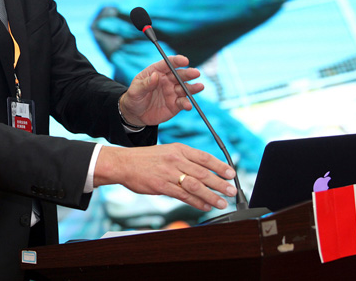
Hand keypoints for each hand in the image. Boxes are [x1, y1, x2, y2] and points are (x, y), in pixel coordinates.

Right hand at [95, 143, 236, 211]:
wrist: (124, 163)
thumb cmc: (145, 159)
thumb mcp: (167, 151)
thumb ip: (184, 160)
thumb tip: (203, 171)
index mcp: (178, 149)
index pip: (205, 157)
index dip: (220, 166)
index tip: (231, 174)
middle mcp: (176, 159)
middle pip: (204, 172)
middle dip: (220, 183)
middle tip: (232, 191)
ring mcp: (169, 173)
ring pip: (196, 185)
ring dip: (211, 195)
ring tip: (222, 202)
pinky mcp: (162, 186)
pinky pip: (183, 195)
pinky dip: (196, 202)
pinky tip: (204, 206)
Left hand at [119, 55, 202, 126]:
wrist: (135, 114)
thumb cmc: (134, 98)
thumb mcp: (135, 90)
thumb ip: (145, 84)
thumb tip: (155, 76)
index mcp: (157, 72)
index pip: (168, 64)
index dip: (177, 61)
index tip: (184, 60)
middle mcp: (167, 80)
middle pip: (180, 75)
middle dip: (188, 73)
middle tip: (195, 73)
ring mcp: (172, 92)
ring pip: (185, 88)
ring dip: (192, 88)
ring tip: (199, 87)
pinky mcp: (175, 104)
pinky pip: (183, 102)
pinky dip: (187, 103)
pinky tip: (188, 105)